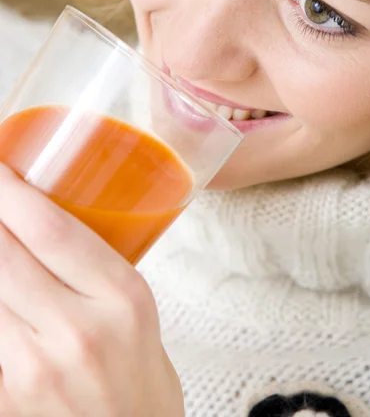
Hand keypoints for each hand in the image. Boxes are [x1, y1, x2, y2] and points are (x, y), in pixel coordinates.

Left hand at [0, 163, 183, 416]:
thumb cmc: (140, 376)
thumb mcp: (135, 308)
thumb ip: (90, 267)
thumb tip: (36, 221)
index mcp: (122, 297)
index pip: (51, 229)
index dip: (10, 190)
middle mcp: (79, 331)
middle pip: (5, 254)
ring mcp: (36, 369)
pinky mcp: (6, 398)